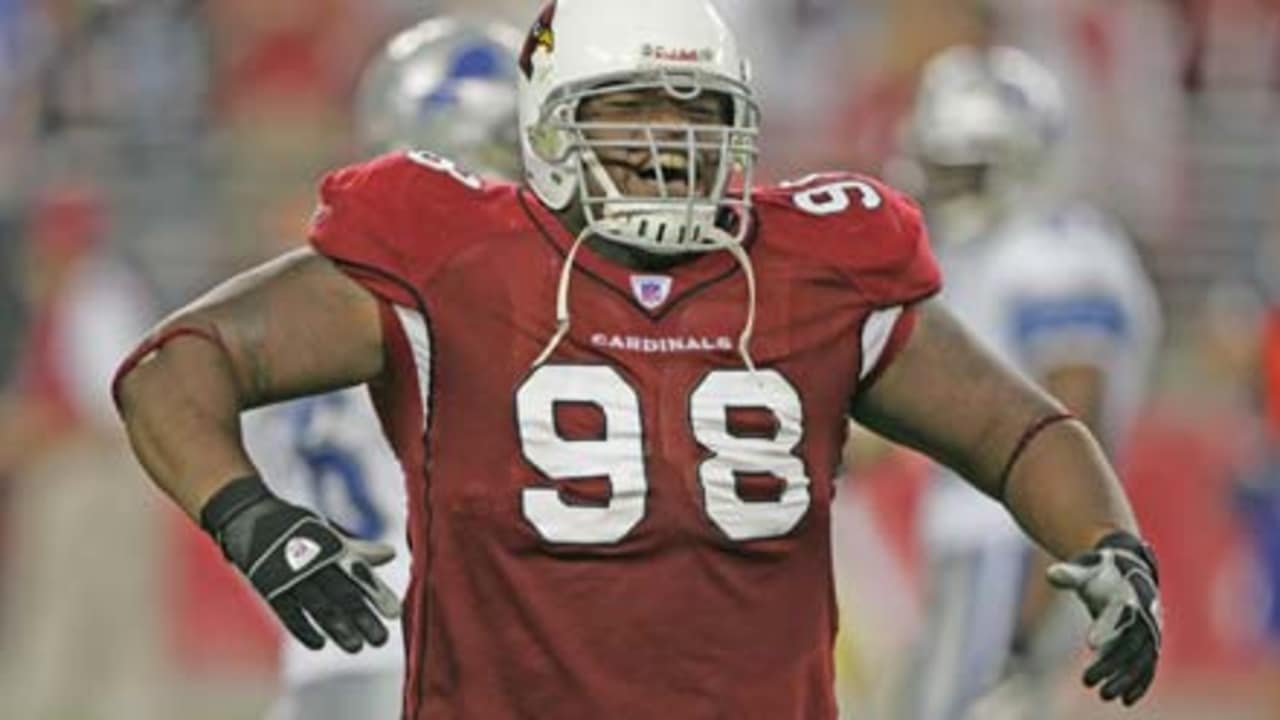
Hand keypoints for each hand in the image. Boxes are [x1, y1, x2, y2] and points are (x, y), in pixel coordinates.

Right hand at [201, 476, 400, 651]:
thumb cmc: (296, 528)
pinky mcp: (270, 586)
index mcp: (332, 547)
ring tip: (356, 647)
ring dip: (339, 628)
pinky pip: (288, 612)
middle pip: (344, 594)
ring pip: (320, 607)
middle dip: (363, 618)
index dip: (377, 594)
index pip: (360, 575)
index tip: (395, 614)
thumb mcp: (329, 535)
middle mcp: (315, 562)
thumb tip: (391, 554)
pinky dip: (304, 629)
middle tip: (381, 639)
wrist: (250, 516)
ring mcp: (291, 575)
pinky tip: (319, 644)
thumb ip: (359, 550)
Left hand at [1047, 531, 1161, 705]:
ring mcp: (1148, 631)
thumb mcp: (1085, 571)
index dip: (1104, 628)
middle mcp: (1142, 615)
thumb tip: (1051, 574)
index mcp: (1125, 595)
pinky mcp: (1148, 643)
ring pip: (1139, 660)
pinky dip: (1139, 682)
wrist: (1128, 572)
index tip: (1090, 645)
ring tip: (1103, 695)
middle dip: (1110, 665)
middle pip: (1128, 644)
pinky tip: (1126, 700)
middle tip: (1087, 681)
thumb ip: (1069, 575)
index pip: (1116, 614)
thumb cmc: (1101, 572)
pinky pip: (1147, 665)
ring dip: (1123, 679)